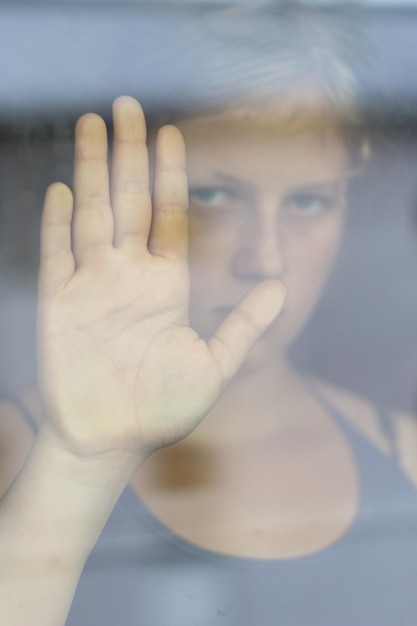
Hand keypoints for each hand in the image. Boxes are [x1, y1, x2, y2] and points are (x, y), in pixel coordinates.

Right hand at [37, 97, 285, 460]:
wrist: (113, 440)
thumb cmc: (164, 408)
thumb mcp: (214, 364)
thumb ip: (245, 325)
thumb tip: (282, 288)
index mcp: (166, 284)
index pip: (168, 215)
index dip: (170, 174)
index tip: (174, 134)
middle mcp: (129, 275)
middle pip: (128, 200)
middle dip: (128, 152)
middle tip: (128, 105)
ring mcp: (92, 286)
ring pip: (91, 214)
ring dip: (91, 169)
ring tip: (93, 125)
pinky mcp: (61, 305)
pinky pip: (58, 254)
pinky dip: (58, 221)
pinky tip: (63, 187)